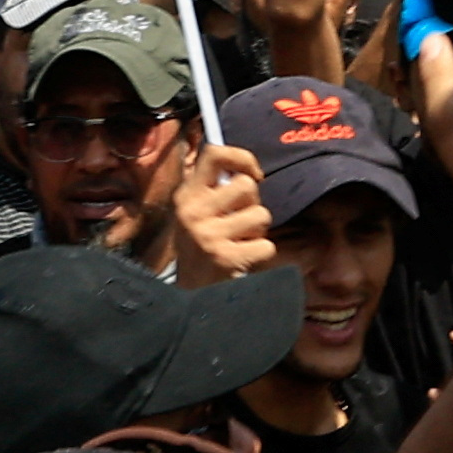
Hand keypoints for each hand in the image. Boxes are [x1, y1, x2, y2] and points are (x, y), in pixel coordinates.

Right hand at [166, 139, 275, 285]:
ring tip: (240, 244)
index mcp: (186, 196)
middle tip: (240, 224)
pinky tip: (243, 261)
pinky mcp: (225, 258)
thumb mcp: (195, 215)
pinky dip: (261, 255)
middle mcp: (194, 212)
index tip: (254, 173)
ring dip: (257, 232)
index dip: (242, 157)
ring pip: (261, 215)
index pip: (214, 154)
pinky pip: (266, 245)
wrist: (187, 298)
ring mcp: (208, 235)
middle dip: (252, 205)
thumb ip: (214, 191)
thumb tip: (248, 169)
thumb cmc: (200, 250)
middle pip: (247, 186)